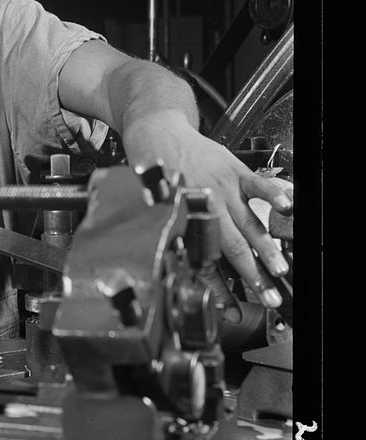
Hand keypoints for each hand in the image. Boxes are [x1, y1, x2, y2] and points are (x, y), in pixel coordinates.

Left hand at [121, 112, 291, 308]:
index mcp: (183, 217)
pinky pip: (257, 184)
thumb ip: (168, 235)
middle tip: (269, 295)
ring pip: (249, 222)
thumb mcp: (152, 206)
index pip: (206, 260)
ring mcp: (221, 186)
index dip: (220, 287)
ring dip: (266, 247)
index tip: (234, 309)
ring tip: (280, 268)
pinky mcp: (233, 169)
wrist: (154, 130)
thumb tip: (178, 266)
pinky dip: (273, 195)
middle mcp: (204, 203)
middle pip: (234, 246)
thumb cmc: (152, 170)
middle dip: (253, 274)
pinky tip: (287, 206)